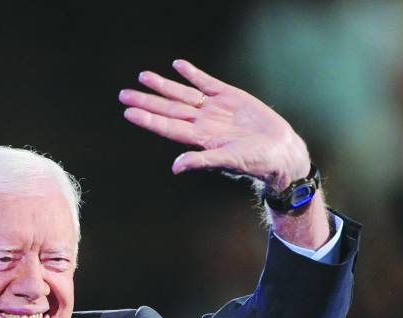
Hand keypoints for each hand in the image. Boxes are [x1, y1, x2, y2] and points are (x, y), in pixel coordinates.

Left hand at [119, 59, 309, 191]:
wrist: (279, 150)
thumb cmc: (255, 161)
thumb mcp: (227, 160)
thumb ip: (201, 161)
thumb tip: (175, 167)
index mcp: (199, 138)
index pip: (166, 127)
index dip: (147, 119)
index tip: (128, 112)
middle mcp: (202, 122)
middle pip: (168, 109)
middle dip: (146, 101)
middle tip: (124, 94)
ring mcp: (214, 108)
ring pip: (182, 95)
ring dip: (163, 86)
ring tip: (143, 76)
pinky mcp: (229, 96)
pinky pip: (206, 83)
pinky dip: (192, 74)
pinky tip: (178, 66)